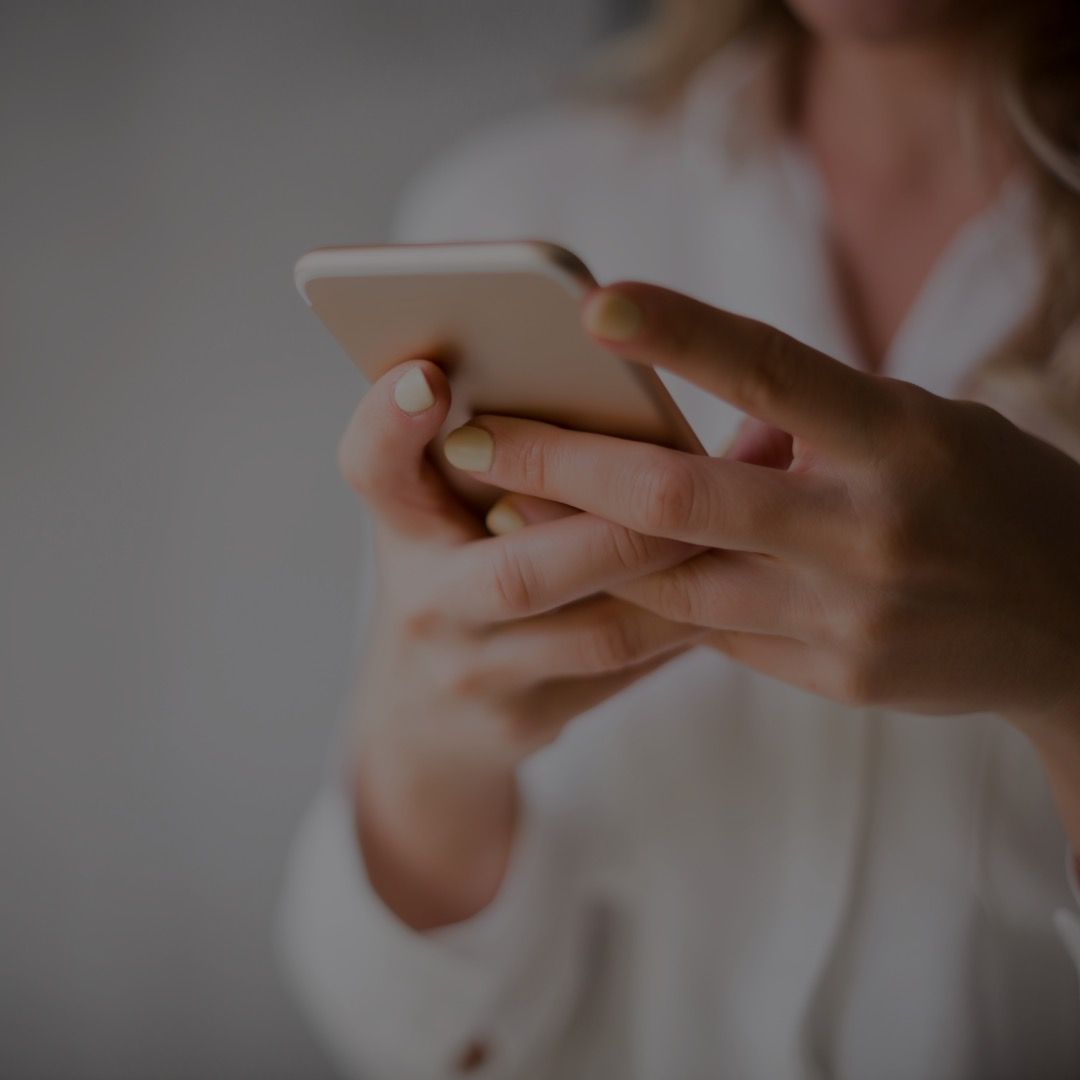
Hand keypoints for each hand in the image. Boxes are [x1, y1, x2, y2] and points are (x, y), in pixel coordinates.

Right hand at [338, 359, 701, 926]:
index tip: (430, 377)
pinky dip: (687, 622)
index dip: (390, 424)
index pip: (372, 469)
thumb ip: (507, 451)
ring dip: (683, 577)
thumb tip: (630, 384)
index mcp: (399, 526)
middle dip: (624, 527)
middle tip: (705, 476)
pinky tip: (742, 585)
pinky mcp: (525, 722)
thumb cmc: (456, 573)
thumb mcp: (449, 510)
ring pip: (599, 631)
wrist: (425, 718)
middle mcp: (425, 604)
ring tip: (752, 526)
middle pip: (521, 571)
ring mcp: (473, 674)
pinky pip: (626, 668)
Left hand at [441, 282, 1079, 735]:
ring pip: (673, 582)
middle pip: (682, 499)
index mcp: (904, 438)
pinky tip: (595, 569)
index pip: (777, 371)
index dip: (682, 335)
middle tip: (470, 435)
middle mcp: (870, 530)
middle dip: (562, 464)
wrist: (1077, 629)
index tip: (590, 304)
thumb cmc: (993, 497)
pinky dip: (652, 595)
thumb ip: (814, 426)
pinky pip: (714, 633)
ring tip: (500, 503)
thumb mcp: (923, 429)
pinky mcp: (834, 677)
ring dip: (577, 543)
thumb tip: (701, 427)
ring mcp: (849, 617)